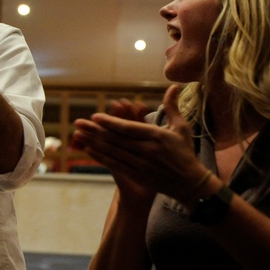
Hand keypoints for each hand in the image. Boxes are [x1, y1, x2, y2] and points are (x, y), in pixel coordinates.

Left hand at [72, 85, 208, 202]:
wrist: (190, 184)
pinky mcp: (138, 175)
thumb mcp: (181, 128)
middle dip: (95, 130)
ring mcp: (141, 164)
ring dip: (94, 142)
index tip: (95, 116)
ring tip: (78, 134)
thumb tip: (173, 86)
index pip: (128, 128)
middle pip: (116, 139)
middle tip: (78, 123)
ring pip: (113, 151)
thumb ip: (172, 107)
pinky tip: (89, 150)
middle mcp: (146, 150)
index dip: (110, 122)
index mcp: (156, 136)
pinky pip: (115, 165)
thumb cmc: (185, 153)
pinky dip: (101, 157)